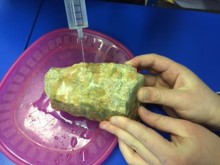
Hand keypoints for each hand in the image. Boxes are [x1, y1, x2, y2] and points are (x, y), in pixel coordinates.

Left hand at [100, 106, 219, 164]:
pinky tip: (124, 141)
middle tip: (104, 123)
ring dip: (120, 141)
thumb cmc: (206, 145)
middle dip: (117, 132)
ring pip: (131, 157)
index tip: (113, 116)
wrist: (215, 163)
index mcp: (169, 154)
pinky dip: (128, 151)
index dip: (126, 124)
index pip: (141, 135)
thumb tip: (140, 112)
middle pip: (133, 145)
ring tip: (112, 130)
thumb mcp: (185, 128)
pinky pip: (136, 163)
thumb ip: (160, 120)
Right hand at [126, 54, 219, 128]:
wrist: (211, 119)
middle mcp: (166, 77)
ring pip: (146, 84)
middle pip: (147, 71)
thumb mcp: (181, 99)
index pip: (154, 60)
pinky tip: (130, 101)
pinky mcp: (161, 99)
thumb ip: (159, 95)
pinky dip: (139, 97)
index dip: (140, 60)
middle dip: (134, 73)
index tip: (126, 66)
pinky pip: (148, 96)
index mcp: (173, 71)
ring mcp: (163, 89)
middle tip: (119, 78)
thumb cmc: (200, 104)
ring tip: (121, 90)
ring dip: (135, 87)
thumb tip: (137, 93)